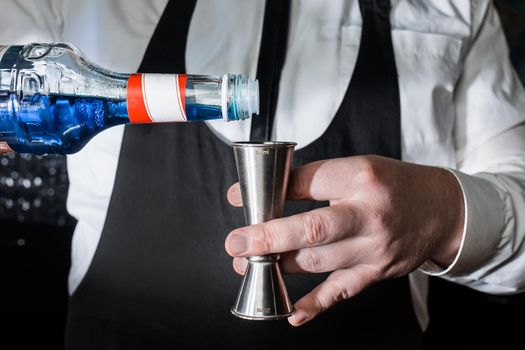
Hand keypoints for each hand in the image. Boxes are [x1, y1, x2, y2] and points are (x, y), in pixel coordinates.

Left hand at [225, 155, 463, 325]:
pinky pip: (341, 291)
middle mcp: (370, 215)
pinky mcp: (376, 273)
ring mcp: (374, 249)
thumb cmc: (393, 185)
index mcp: (361, 178)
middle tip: (236, 243)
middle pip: (313, 228)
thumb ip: (314, 180)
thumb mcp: (357, 168)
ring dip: (279, 265)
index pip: (306, 182)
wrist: (441, 210)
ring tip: (249, 264)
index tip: (241, 197)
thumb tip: (267, 192)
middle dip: (269, 237)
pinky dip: (314, 305)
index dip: (270, 190)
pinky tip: (290, 312)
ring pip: (318, 262)